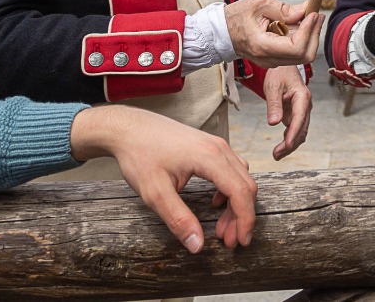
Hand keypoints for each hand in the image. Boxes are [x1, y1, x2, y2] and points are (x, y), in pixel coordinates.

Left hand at [70, 104, 255, 252]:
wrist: (129, 128)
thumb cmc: (140, 155)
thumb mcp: (155, 193)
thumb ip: (178, 219)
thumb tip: (197, 245)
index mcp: (210, 157)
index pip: (240, 192)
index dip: (245, 220)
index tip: (240, 242)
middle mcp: (219, 148)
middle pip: (245, 186)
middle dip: (241, 216)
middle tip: (228, 241)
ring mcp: (216, 145)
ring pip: (240, 178)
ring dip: (236, 205)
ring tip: (220, 227)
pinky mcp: (210, 146)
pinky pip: (232, 170)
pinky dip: (230, 190)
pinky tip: (215, 202)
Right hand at [225, 0, 322, 66]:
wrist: (220, 32)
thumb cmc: (236, 16)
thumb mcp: (259, 4)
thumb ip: (284, 9)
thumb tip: (306, 10)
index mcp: (262, 46)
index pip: (296, 48)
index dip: (309, 31)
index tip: (313, 14)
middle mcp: (268, 59)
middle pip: (304, 55)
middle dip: (314, 34)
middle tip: (318, 15)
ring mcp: (271, 61)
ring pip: (302, 55)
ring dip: (310, 36)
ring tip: (311, 16)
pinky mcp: (274, 59)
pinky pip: (295, 53)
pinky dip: (302, 38)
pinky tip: (301, 24)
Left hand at [264, 66, 312, 160]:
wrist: (284, 68)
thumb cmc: (279, 74)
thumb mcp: (273, 87)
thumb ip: (274, 105)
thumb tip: (274, 123)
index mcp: (302, 97)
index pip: (299, 118)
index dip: (293, 133)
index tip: (287, 145)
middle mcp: (305, 105)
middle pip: (302, 129)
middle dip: (290, 144)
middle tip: (276, 155)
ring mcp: (302, 111)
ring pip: (300, 132)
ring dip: (290, 144)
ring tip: (276, 155)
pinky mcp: (296, 114)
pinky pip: (295, 129)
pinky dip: (289, 139)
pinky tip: (280, 148)